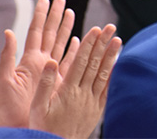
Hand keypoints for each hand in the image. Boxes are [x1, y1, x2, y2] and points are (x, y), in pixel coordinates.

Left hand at [0, 0, 74, 127]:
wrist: (17, 123)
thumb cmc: (7, 105)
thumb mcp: (4, 79)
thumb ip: (7, 56)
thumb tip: (8, 32)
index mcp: (29, 59)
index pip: (37, 31)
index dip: (41, 15)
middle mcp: (42, 61)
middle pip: (51, 33)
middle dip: (55, 15)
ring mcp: (51, 70)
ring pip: (61, 43)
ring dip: (66, 28)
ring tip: (70, 12)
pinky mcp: (60, 81)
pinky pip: (69, 62)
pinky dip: (74, 50)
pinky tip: (77, 40)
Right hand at [29, 24, 120, 138]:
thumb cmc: (44, 129)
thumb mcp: (38, 107)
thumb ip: (45, 83)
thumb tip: (51, 61)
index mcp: (68, 90)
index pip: (81, 62)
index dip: (89, 44)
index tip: (95, 29)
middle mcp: (83, 93)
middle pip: (95, 63)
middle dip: (103, 43)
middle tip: (110, 27)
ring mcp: (92, 101)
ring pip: (104, 74)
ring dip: (111, 55)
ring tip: (118, 39)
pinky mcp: (97, 109)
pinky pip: (107, 89)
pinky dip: (113, 75)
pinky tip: (117, 64)